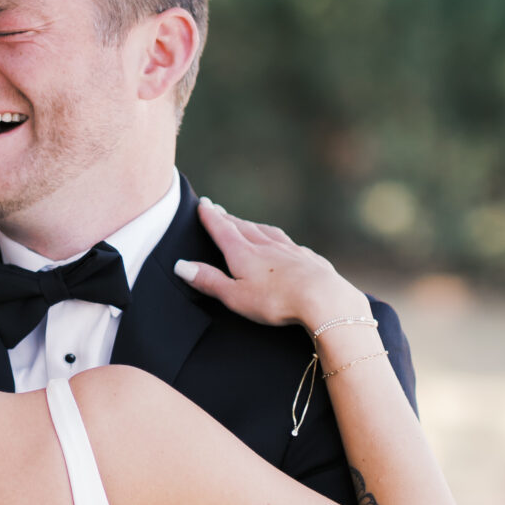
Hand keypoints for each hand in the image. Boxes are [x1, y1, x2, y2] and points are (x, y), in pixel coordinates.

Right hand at [176, 200, 368, 337]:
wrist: (324, 298)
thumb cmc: (276, 300)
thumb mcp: (234, 296)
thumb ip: (208, 280)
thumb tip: (181, 265)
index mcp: (244, 254)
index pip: (223, 230)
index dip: (211, 217)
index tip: (203, 204)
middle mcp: (266, 245)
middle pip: (243, 227)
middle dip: (229, 219)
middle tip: (218, 210)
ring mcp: (290, 250)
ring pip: (267, 232)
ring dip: (253, 226)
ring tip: (246, 223)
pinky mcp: (308, 259)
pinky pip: (289, 244)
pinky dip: (279, 240)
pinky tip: (284, 244)